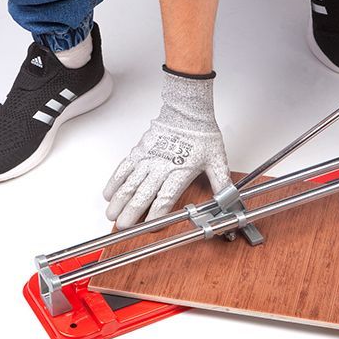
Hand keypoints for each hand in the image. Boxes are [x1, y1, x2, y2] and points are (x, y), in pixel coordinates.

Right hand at [103, 67, 230, 228]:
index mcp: (180, 172)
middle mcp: (161, 167)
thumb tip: (229, 198)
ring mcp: (147, 159)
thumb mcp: (216, 160)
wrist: (187, 112)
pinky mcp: (138, 151)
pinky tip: (109, 194)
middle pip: (142, 195)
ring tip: (112, 214)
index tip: (150, 226)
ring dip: (119, 201)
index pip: (165, 199)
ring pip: (129, 183)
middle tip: (123, 226)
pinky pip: (123, 168)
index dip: (156, 215)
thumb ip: (221, 182)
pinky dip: (114, 182)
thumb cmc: (201, 135)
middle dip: (131, 213)